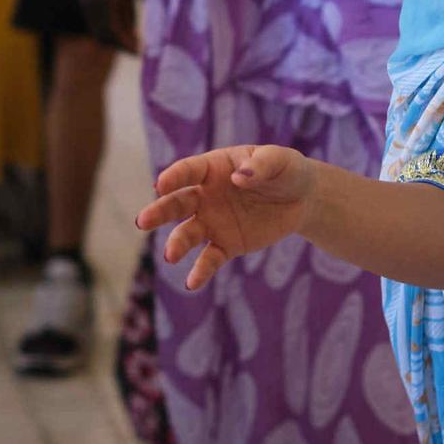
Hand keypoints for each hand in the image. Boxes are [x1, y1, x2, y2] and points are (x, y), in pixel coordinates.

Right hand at [78, 0, 138, 52]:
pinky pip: (95, 25)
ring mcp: (86, 6)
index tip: (139, 52)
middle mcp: (91, 6)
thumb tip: (135, 37)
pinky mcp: (85, 5)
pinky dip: (108, 32)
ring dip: (114, 41)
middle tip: (137, 51)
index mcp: (104, 1)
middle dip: (120, 46)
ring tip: (132, 43)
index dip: (126, 45)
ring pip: (98, 33)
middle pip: (103, 37)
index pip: (113, 32)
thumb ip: (129, 13)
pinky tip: (123, 32)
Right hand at [137, 144, 316, 290]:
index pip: (188, 171)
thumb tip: (239, 177)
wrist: (301, 198)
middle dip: (159, 211)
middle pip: (177, 203)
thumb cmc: (285, 170)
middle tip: (143, 221)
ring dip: (177, 243)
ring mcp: (213, 221)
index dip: (174, 177)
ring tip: (170, 255)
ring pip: (188, 233)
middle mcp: (205, 195)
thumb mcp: (279, 160)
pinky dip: (200, 271)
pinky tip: (192, 284)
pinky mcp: (226, 244)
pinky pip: (209, 259)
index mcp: (213, 168)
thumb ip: (260, 165)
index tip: (160, 185)